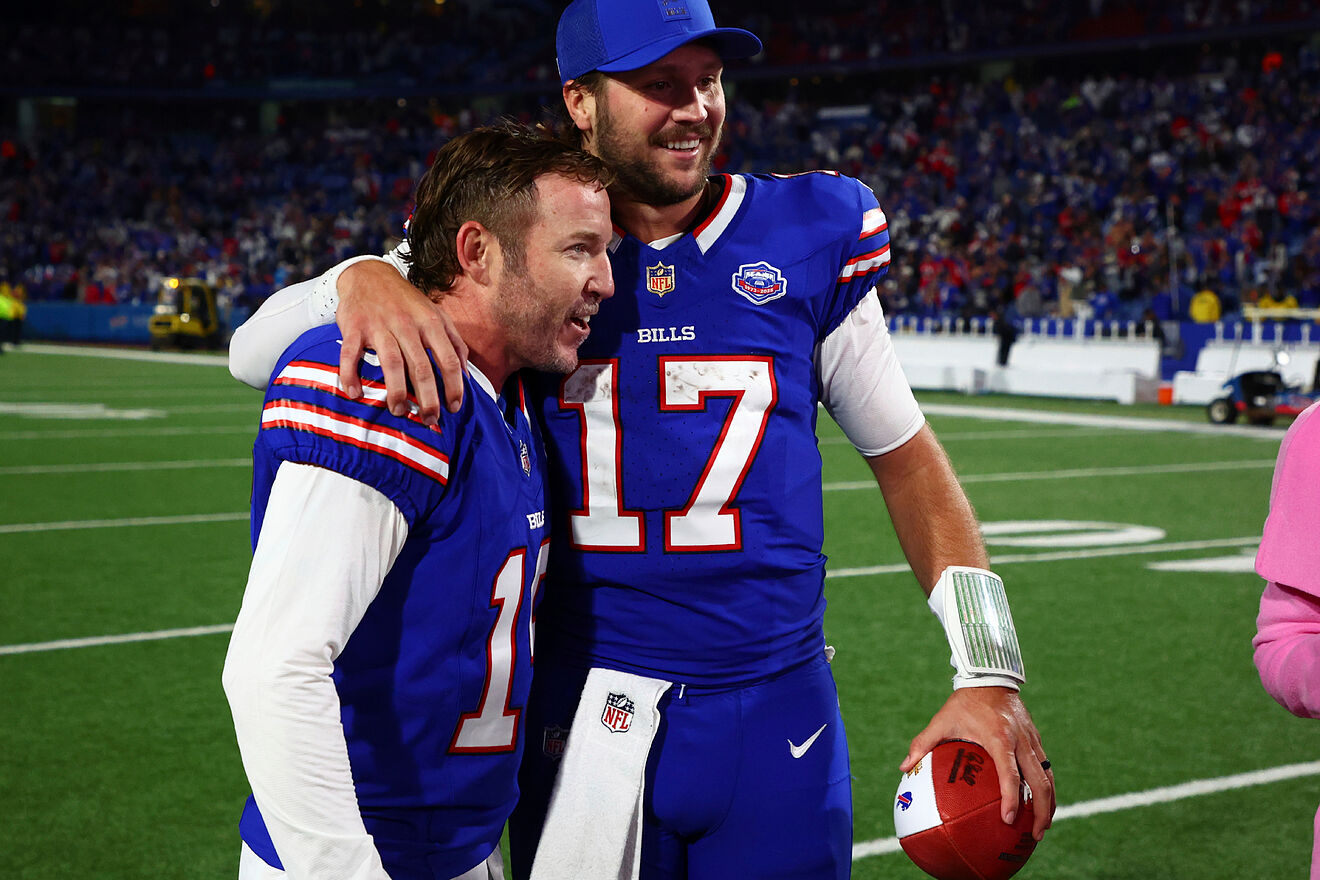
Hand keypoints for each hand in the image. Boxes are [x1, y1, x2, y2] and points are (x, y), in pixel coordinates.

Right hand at [336, 260, 467, 422]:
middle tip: (429, 420)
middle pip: (421, 367)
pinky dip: (350, 375)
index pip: (448, 360)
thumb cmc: (407, 302)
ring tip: (399, 411)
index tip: (454, 408)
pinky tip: (355, 393)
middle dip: (428, 399)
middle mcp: (407, 325)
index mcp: (431, 323)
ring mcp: (380, 325)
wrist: (369, 275)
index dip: (454, 387)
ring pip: (391, 363)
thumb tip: (466, 374)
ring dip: (396, 392)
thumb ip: (454, 342)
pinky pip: (350, 354)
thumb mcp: (436, 315)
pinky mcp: (354, 326)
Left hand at [899, 687, 1054, 839]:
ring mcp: (1032, 741)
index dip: (1011, 798)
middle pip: (1039, 781)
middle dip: (1040, 810)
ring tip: (1042, 827)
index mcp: (999, 738)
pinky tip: (1040, 804)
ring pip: (1048, 777)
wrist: (990, 677)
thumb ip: (922, 743)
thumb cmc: (964, 702)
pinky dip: (1047, 788)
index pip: (1009, 774)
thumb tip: (903, 767)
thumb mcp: (942, 720)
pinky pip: (1046, 768)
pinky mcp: (1036, 739)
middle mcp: (1020, 741)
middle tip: (1035, 835)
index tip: (1008, 819)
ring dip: (1049, 803)